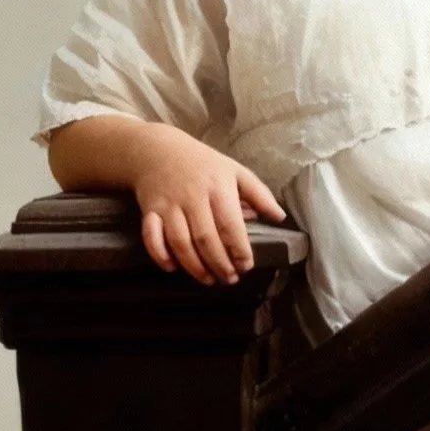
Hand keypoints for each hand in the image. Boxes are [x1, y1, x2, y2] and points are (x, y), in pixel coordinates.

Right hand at [129, 124, 285, 284]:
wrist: (157, 150)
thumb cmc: (203, 164)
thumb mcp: (235, 171)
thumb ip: (259, 194)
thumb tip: (280, 217)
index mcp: (217, 187)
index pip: (230, 224)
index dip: (239, 249)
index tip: (246, 266)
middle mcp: (192, 197)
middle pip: (205, 238)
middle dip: (219, 263)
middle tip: (230, 279)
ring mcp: (168, 205)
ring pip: (180, 242)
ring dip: (194, 266)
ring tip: (209, 279)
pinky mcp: (149, 211)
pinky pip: (151, 237)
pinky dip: (160, 255)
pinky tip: (172, 268)